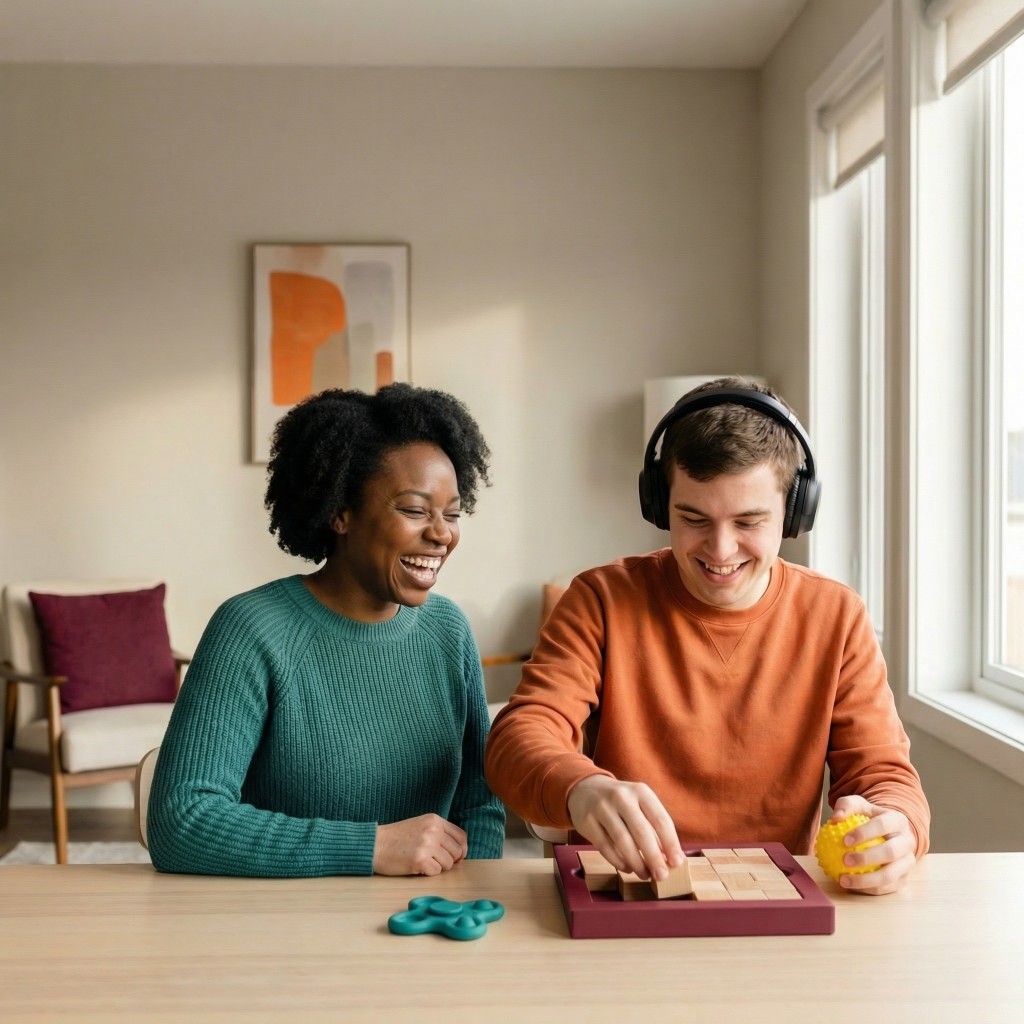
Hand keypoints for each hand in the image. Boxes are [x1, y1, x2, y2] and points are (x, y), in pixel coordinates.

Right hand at [373, 814, 467, 875]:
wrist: (375, 844)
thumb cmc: (396, 838)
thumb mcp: (420, 825)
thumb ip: (439, 833)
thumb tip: (459, 851)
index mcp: (434, 820)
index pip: (461, 836)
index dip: (461, 849)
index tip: (456, 857)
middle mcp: (433, 830)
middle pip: (457, 851)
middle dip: (450, 860)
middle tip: (436, 862)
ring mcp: (427, 844)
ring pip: (448, 863)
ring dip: (438, 867)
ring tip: (424, 862)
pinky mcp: (420, 859)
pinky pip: (436, 872)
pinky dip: (428, 873)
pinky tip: (417, 866)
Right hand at [566, 775, 683, 881]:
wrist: (585, 789)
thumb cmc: (621, 802)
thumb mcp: (639, 804)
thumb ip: (654, 827)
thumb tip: (670, 858)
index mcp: (640, 791)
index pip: (660, 819)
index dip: (671, 843)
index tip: (677, 862)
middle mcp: (621, 797)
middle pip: (641, 831)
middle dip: (654, 857)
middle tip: (662, 876)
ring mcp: (602, 808)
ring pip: (622, 841)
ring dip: (636, 863)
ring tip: (645, 875)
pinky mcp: (587, 821)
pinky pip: (605, 847)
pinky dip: (618, 861)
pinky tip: (627, 868)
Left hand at [828, 795, 917, 894]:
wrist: (886, 833)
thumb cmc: (867, 818)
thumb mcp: (858, 806)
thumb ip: (846, 806)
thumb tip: (835, 818)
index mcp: (898, 820)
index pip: (882, 825)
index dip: (864, 833)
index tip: (844, 840)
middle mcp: (908, 841)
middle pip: (890, 852)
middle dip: (867, 858)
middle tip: (845, 860)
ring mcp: (908, 862)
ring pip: (891, 875)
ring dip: (866, 880)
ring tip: (843, 880)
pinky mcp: (904, 878)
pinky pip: (887, 888)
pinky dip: (868, 889)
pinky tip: (850, 886)